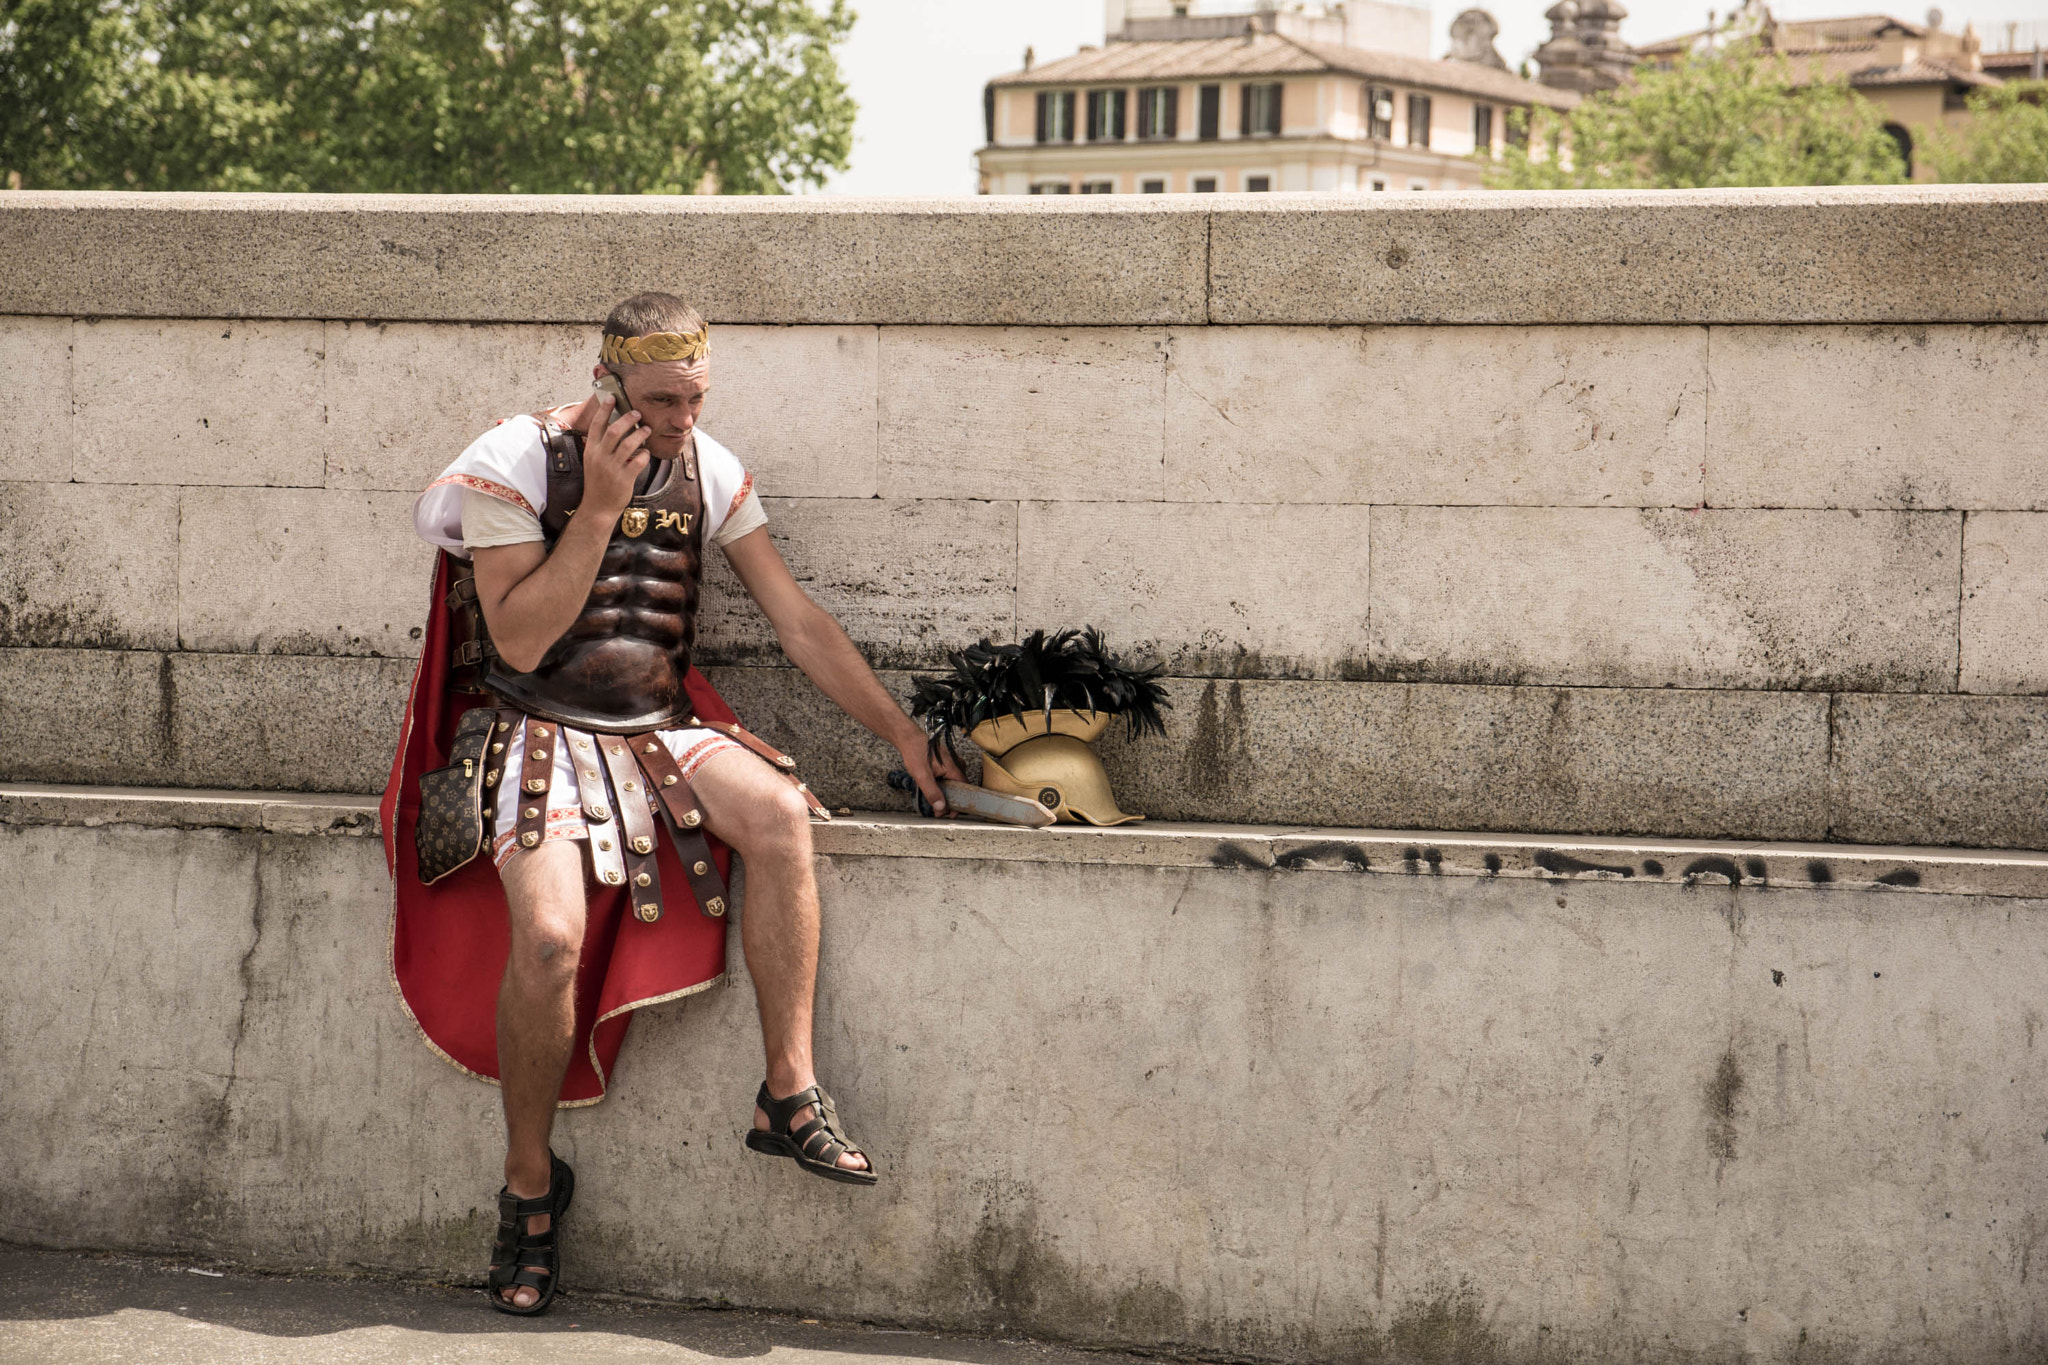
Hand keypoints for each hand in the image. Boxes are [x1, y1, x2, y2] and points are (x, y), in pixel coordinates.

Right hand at [577, 393, 649, 515]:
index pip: (597, 425)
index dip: (604, 410)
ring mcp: (612, 468)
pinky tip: (647, 453)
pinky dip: (645, 454)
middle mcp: (600, 457)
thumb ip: (600, 445)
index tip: (612, 397)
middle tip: (637, 412)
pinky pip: (639, 461)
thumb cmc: (598, 482)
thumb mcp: (593, 461)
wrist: (598, 507)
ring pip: (629, 444)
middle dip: (628, 418)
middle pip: (615, 431)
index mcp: (591, 450)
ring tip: (647, 429)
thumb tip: (612, 426)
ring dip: (640, 434)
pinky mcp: (624, 478)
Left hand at [897, 732, 965, 816]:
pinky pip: (949, 778)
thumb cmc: (915, 752)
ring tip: (936, 804)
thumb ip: (931, 791)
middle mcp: (956, 765)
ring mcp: (952, 763)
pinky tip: (934, 791)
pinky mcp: (946, 764)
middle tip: (939, 811)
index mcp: (954, 768)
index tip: (951, 814)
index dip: (959, 804)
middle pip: (959, 788)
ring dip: (946, 795)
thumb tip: (940, 807)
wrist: (908, 739)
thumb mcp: (922, 775)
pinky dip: (943, 787)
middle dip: (950, 802)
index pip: (964, 790)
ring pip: (953, 784)